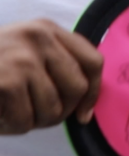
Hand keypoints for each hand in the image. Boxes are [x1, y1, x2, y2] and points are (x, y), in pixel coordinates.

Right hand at [0, 19, 102, 134]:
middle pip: (78, 88)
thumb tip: (85, 108)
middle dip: (60, 112)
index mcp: (47, 29)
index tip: (82, 114)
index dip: (93, 92)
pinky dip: (11, 127)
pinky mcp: (8, 79)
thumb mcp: (22, 52)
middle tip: (37, 117)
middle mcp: (40, 36)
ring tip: (11, 113)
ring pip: (53, 109)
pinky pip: (26, 120)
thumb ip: (54, 66)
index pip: (93, 61)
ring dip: (32, 122)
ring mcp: (24, 56)